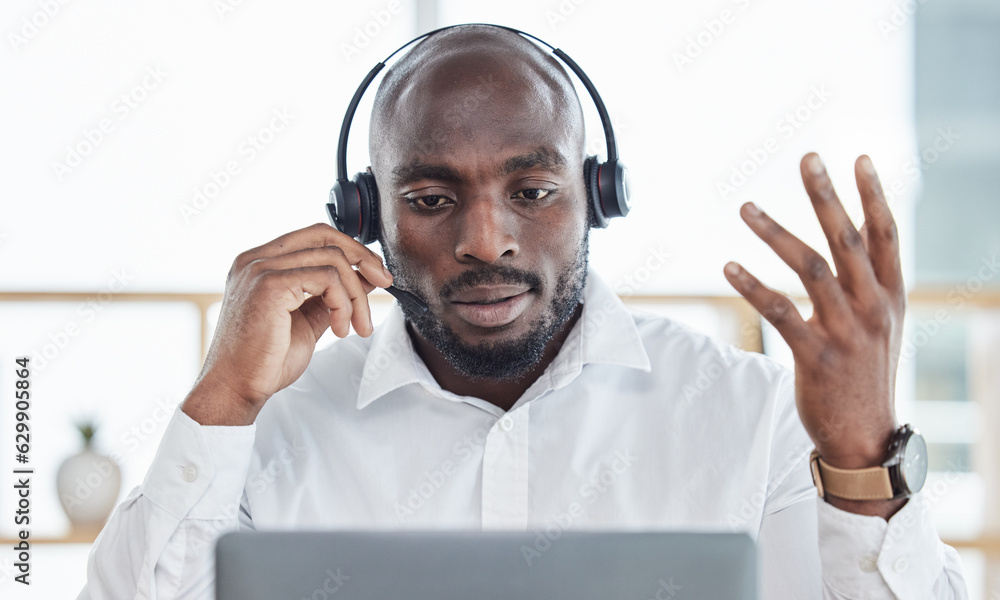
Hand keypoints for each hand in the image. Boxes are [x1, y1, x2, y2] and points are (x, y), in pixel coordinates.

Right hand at [182, 223, 392, 425]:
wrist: (236, 389)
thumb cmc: (264, 361)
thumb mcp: (307, 321)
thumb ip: (331, 296)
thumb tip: (364, 278)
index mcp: (261, 263)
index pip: (314, 236)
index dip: (351, 249)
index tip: (375, 273)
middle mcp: (256, 259)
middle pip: (325, 237)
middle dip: (363, 259)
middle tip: (385, 284)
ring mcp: (260, 269)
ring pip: (332, 261)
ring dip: (355, 296)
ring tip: (356, 326)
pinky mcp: (270, 285)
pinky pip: (326, 279)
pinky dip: (343, 304)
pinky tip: (339, 329)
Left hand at [723, 154, 905, 511]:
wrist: (864, 434)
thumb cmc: (866, 371)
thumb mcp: (883, 322)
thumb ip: (872, 277)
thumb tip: (859, 229)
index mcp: (890, 295)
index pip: (884, 234)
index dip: (872, 195)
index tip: (858, 158)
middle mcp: (872, 307)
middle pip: (846, 239)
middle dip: (826, 196)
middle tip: (808, 158)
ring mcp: (845, 332)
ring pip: (810, 268)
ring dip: (775, 233)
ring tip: (747, 206)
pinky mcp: (814, 355)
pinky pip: (780, 311)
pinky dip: (753, 286)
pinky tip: (729, 266)